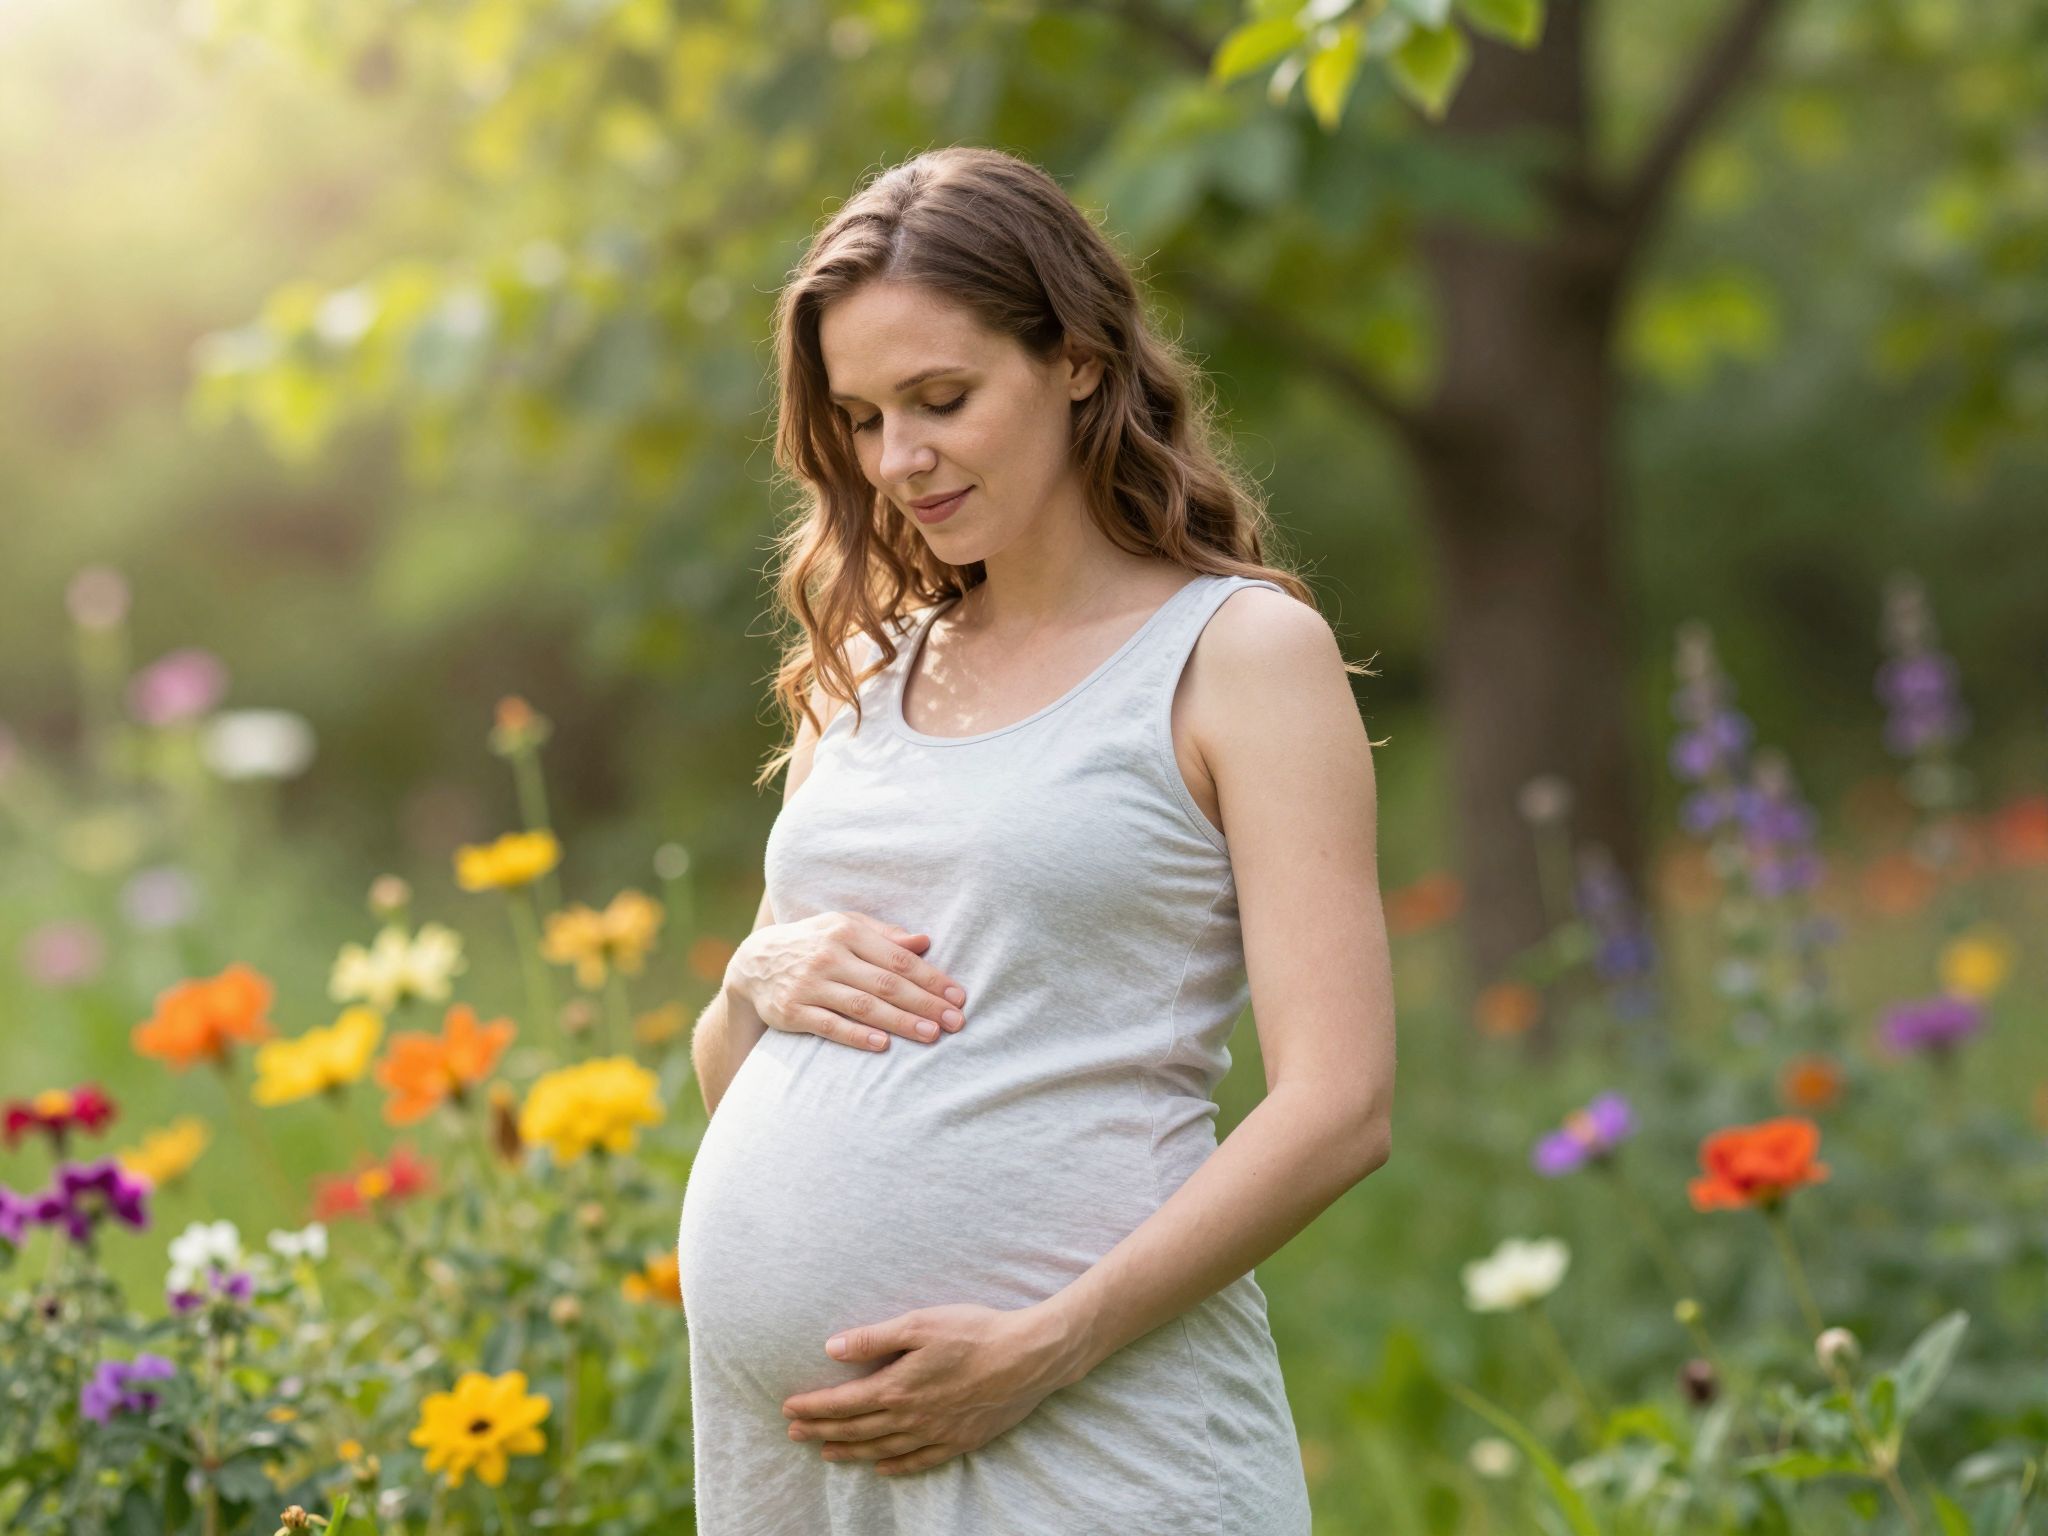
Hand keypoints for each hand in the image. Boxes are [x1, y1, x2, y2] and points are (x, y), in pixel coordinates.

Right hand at [726, 912, 967, 1053]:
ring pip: (862, 1006)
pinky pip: (830, 1025)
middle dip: (924, 1004)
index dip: (931, 978)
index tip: (958, 996)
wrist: (754, 963)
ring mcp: (809, 984)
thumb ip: (884, 935)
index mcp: (847, 931)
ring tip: (931, 1035)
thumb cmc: (814, 943)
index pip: (898, 958)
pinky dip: (856, 1036)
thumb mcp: (845, 927)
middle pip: (886, 983)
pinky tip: (883, 1044)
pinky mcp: (792, 1011)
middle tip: (956, 1021)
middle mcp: (829, 956)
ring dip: (900, 1022)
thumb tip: (925, 942)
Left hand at [780, 1303, 1082, 1475]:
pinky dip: (895, 1467)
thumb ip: (874, 1338)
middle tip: (794, 1434)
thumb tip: (831, 1348)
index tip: (788, 1409)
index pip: (842, 1403)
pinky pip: (918, 1461)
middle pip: (856, 1430)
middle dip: (821, 1431)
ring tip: (826, 1453)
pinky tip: (882, 1467)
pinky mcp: (959, 1441)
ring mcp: (935, 1433)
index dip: (813, 1407)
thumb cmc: (974, 1332)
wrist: (1028, 1357)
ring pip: (881, 1449)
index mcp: (896, 1387)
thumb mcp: (920, 1323)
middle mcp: (911, 1417)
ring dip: (850, 1452)